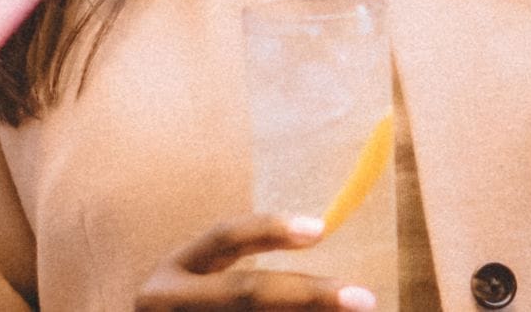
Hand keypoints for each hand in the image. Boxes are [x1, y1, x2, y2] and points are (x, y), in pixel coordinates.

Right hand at [133, 214, 375, 310]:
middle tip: (365, 298)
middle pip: (246, 292)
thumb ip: (256, 288)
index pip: (223, 238)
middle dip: (311, 295)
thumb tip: (335, 280)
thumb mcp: (209, 293)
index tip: (321, 228)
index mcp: (174, 273)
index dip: (270, 229)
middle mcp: (165, 302)